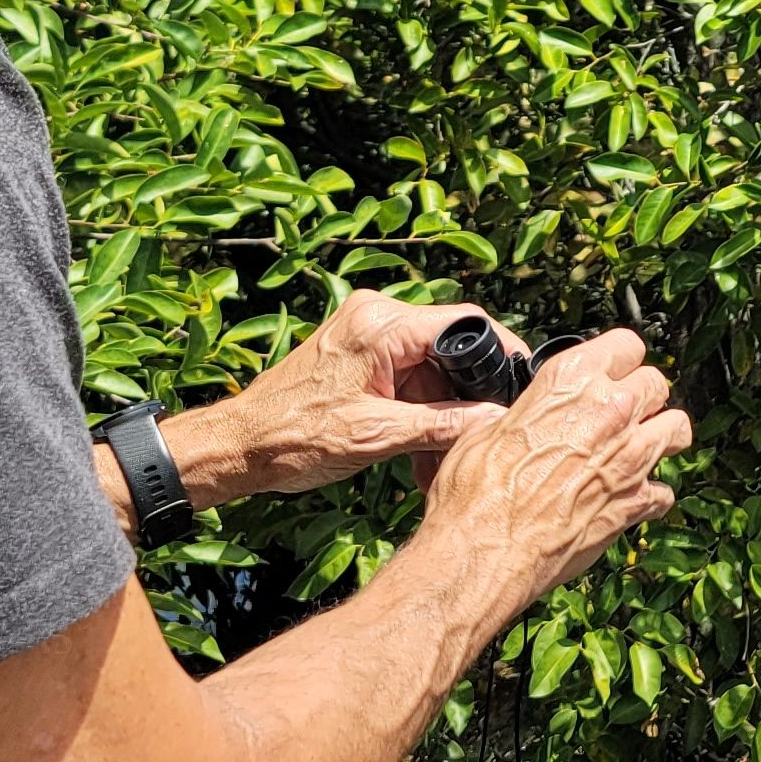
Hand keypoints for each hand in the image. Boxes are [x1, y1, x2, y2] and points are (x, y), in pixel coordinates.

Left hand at [175, 289, 532, 509]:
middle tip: (486, 426)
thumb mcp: (377, 436)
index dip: (500, 352)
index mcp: (381, 325)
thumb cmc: (294, 438)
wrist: (238, 446)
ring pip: (429, 361)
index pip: (464, 323)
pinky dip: (417, 402)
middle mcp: (375, 315)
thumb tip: (496, 420)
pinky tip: (421, 438)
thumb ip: (442, 424)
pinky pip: (406, 370)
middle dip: (467, 387)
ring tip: (445, 446)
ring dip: (441, 401)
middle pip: (448, 343)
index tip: (521, 381)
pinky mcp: (357, 351)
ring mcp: (365, 331)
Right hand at [412, 327, 687, 616]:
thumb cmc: (475, 491)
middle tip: (626, 415)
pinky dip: (650, 497)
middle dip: (644, 397)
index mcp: (571, 378)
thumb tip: (526, 418)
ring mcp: (630, 454)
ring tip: (640, 450)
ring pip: (677, 427)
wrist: (485, 549)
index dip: (620, 360)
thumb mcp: (488, 429)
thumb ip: (526, 413)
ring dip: (661, 437)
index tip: (614, 373)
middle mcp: (610, 408)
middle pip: (656, 382)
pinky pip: (664, 491)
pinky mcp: (636, 500)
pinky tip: (630, 501)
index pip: (626, 344)